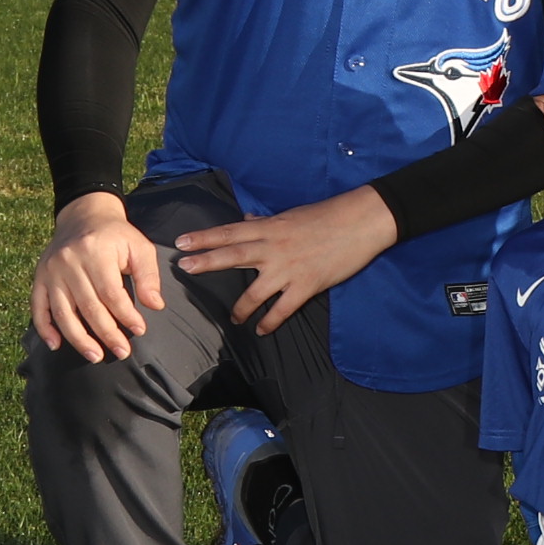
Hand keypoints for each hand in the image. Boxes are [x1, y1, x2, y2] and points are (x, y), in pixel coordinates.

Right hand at [33, 192, 161, 362]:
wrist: (84, 217)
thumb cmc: (116, 236)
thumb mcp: (139, 247)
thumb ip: (149, 276)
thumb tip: (155, 305)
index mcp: (95, 252)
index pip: (111, 293)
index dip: (126, 315)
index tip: (140, 330)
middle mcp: (69, 262)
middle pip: (88, 306)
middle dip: (107, 333)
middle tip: (122, 352)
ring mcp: (51, 271)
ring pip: (63, 312)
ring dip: (78, 339)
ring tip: (96, 356)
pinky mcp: (39, 277)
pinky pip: (38, 307)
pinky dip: (45, 328)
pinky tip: (56, 345)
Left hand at [173, 187, 399, 334]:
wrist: (362, 222)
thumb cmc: (328, 215)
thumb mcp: (292, 215)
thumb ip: (266, 221)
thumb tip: (247, 219)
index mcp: (270, 228)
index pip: (230, 232)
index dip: (205, 237)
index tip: (181, 242)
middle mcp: (274, 248)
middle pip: (234, 255)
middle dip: (207, 262)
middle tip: (184, 268)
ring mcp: (289, 268)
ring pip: (256, 291)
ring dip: (240, 307)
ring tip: (232, 318)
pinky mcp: (307, 285)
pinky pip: (283, 308)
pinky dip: (270, 321)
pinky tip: (262, 329)